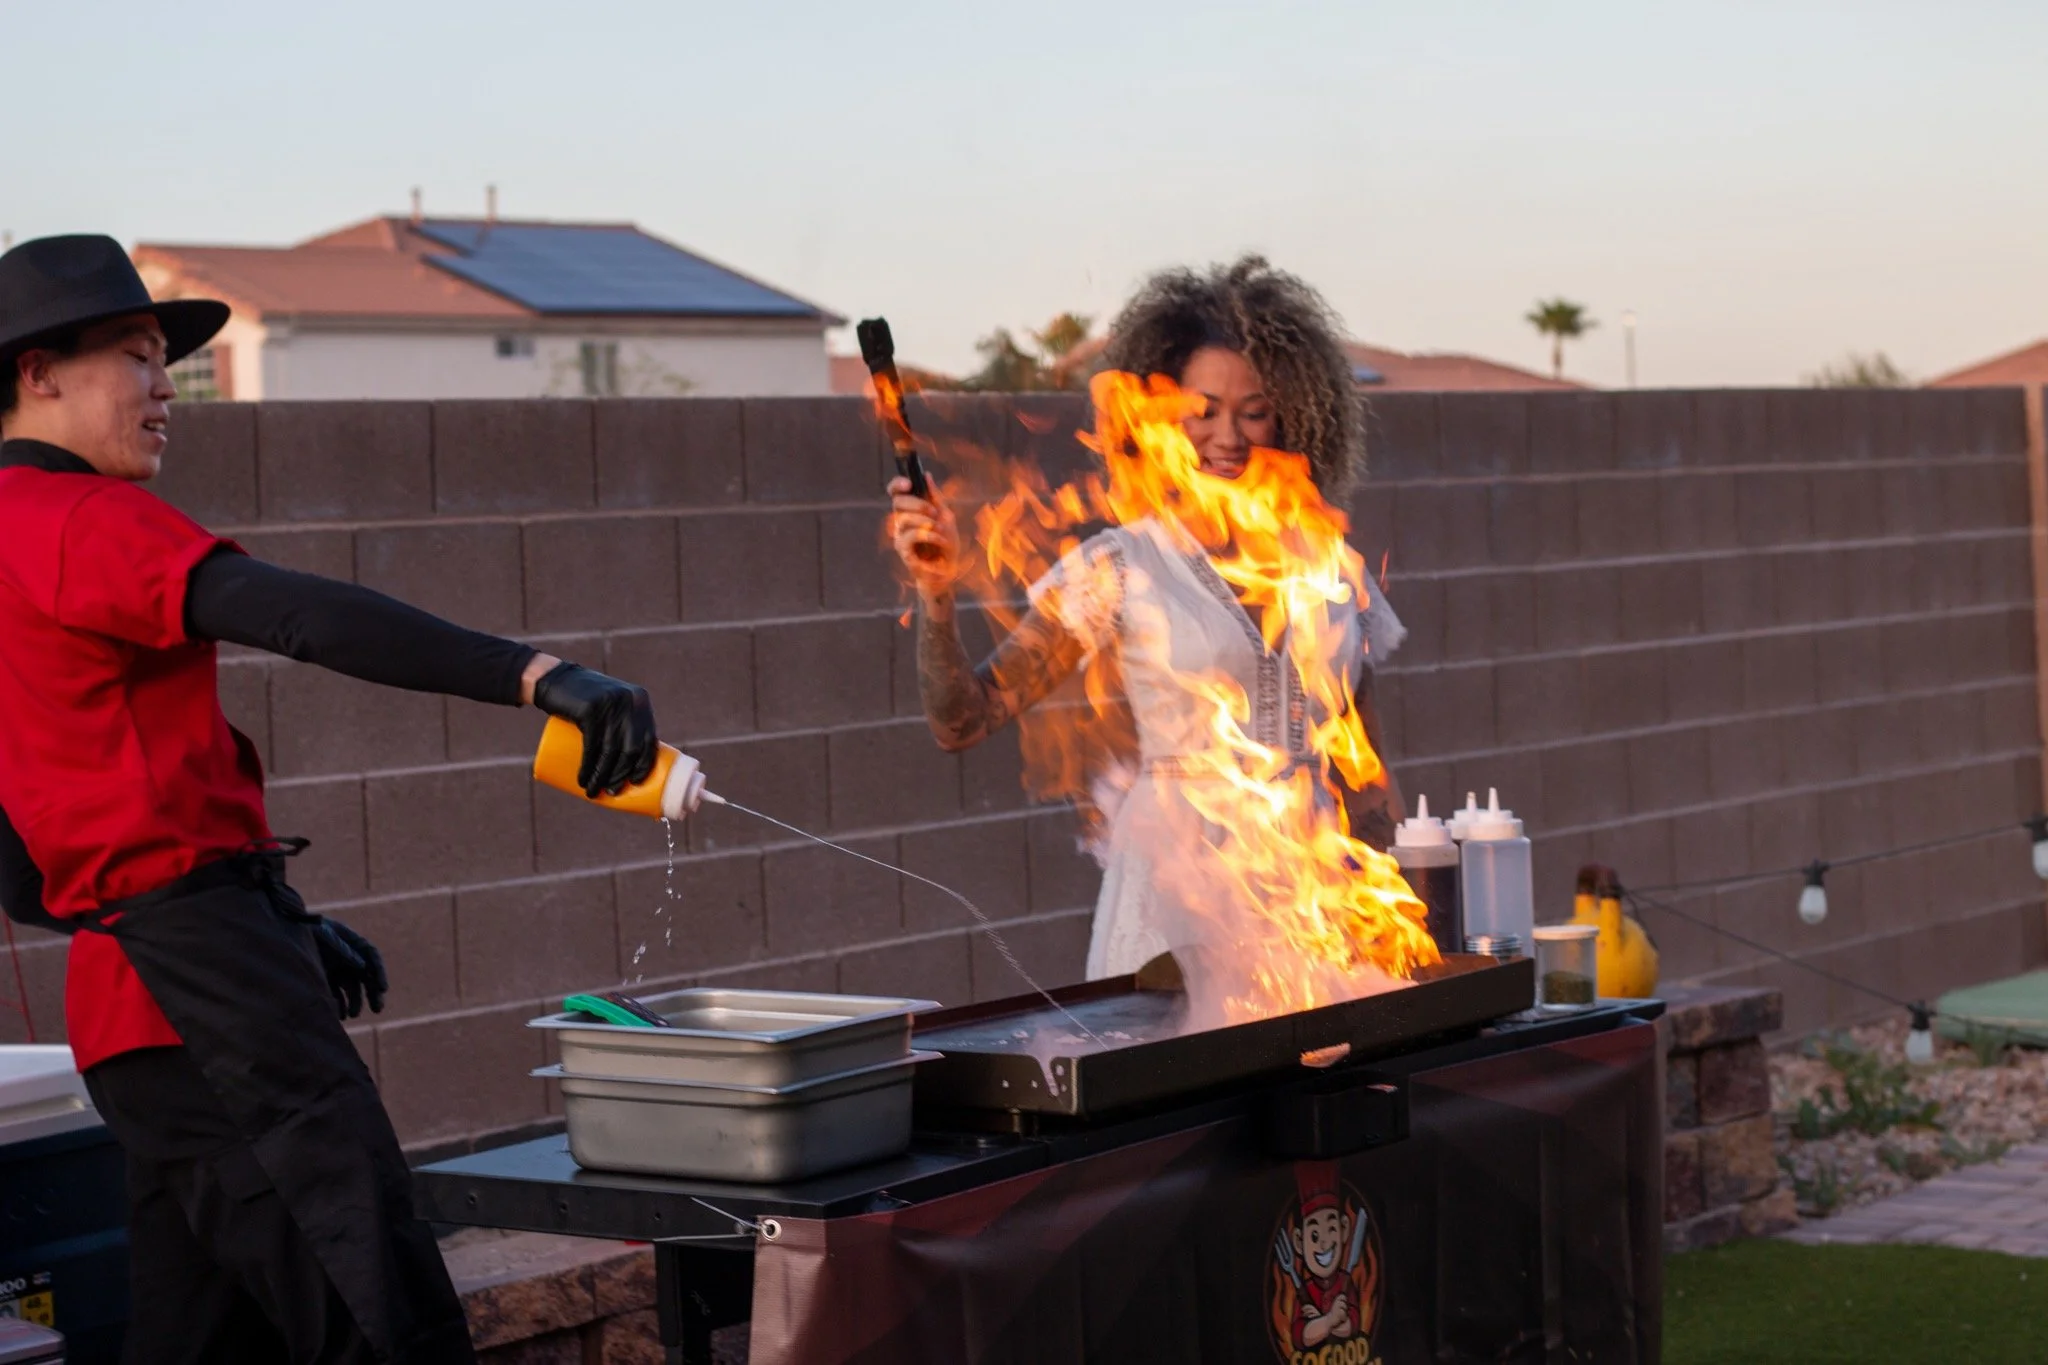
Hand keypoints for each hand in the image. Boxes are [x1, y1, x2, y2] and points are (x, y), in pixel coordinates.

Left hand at [312, 917, 387, 1018]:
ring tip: (353, 1014)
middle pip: (366, 976)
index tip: (383, 988)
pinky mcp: (322, 979)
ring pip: (351, 989)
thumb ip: (343, 949)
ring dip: (355, 1003)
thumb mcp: (324, 934)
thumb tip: (363, 966)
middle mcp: (347, 957)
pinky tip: (338, 1015)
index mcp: (352, 941)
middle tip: (377, 1009)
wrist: (283, 933)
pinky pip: (334, 994)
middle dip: (373, 993)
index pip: (371, 956)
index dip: (379, 973)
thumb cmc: (304, 929)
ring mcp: (335, 969)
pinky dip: (338, 1005)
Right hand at [532, 663, 658, 797]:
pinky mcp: (589, 709)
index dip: (644, 765)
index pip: (648, 739)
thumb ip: (627, 720)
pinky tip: (584, 779)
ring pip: (610, 751)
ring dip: (601, 776)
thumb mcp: (613, 703)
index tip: (634, 783)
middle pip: (631, 748)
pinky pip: (591, 746)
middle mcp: (630, 701)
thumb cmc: (586, 700)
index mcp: (640, 701)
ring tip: (592, 791)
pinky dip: (588, 767)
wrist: (555, 679)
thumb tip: (637, 758)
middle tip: (610, 791)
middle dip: (621, 775)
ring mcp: (610, 704)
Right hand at [888, 476, 960, 597]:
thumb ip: (936, 498)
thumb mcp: (946, 517)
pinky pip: (910, 537)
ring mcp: (900, 536)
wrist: (948, 570)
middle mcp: (901, 522)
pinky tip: (940, 540)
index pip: (896, 492)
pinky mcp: (903, 551)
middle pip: (898, 502)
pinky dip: (929, 536)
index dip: (897, 484)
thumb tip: (927, 475)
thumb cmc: (946, 544)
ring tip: (941, 530)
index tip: (908, 483)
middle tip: (934, 512)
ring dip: (927, 522)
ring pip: (904, 519)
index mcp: (910, 511)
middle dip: (918, 504)